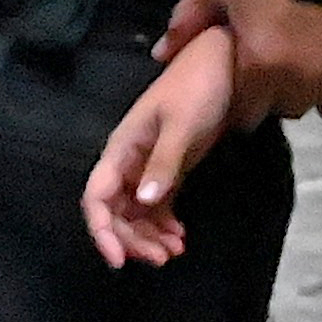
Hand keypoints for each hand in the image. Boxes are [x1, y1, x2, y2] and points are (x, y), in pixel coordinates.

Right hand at [84, 27, 234, 267]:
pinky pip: (157, 204)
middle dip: (132, 239)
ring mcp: (148, 164)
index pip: (97, 196)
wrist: (224, 61)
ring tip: (174, 253)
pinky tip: (180, 238)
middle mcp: (129, 160)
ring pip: (136, 211)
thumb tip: (143, 202)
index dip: (102, 230)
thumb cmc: (199, 86)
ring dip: (149, 236)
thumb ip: (164, 162)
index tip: (118, 259)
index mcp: (122, 148)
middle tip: (162, 259)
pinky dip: (164, 224)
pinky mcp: (170, 167)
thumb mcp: (183, 124)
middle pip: (116, 211)